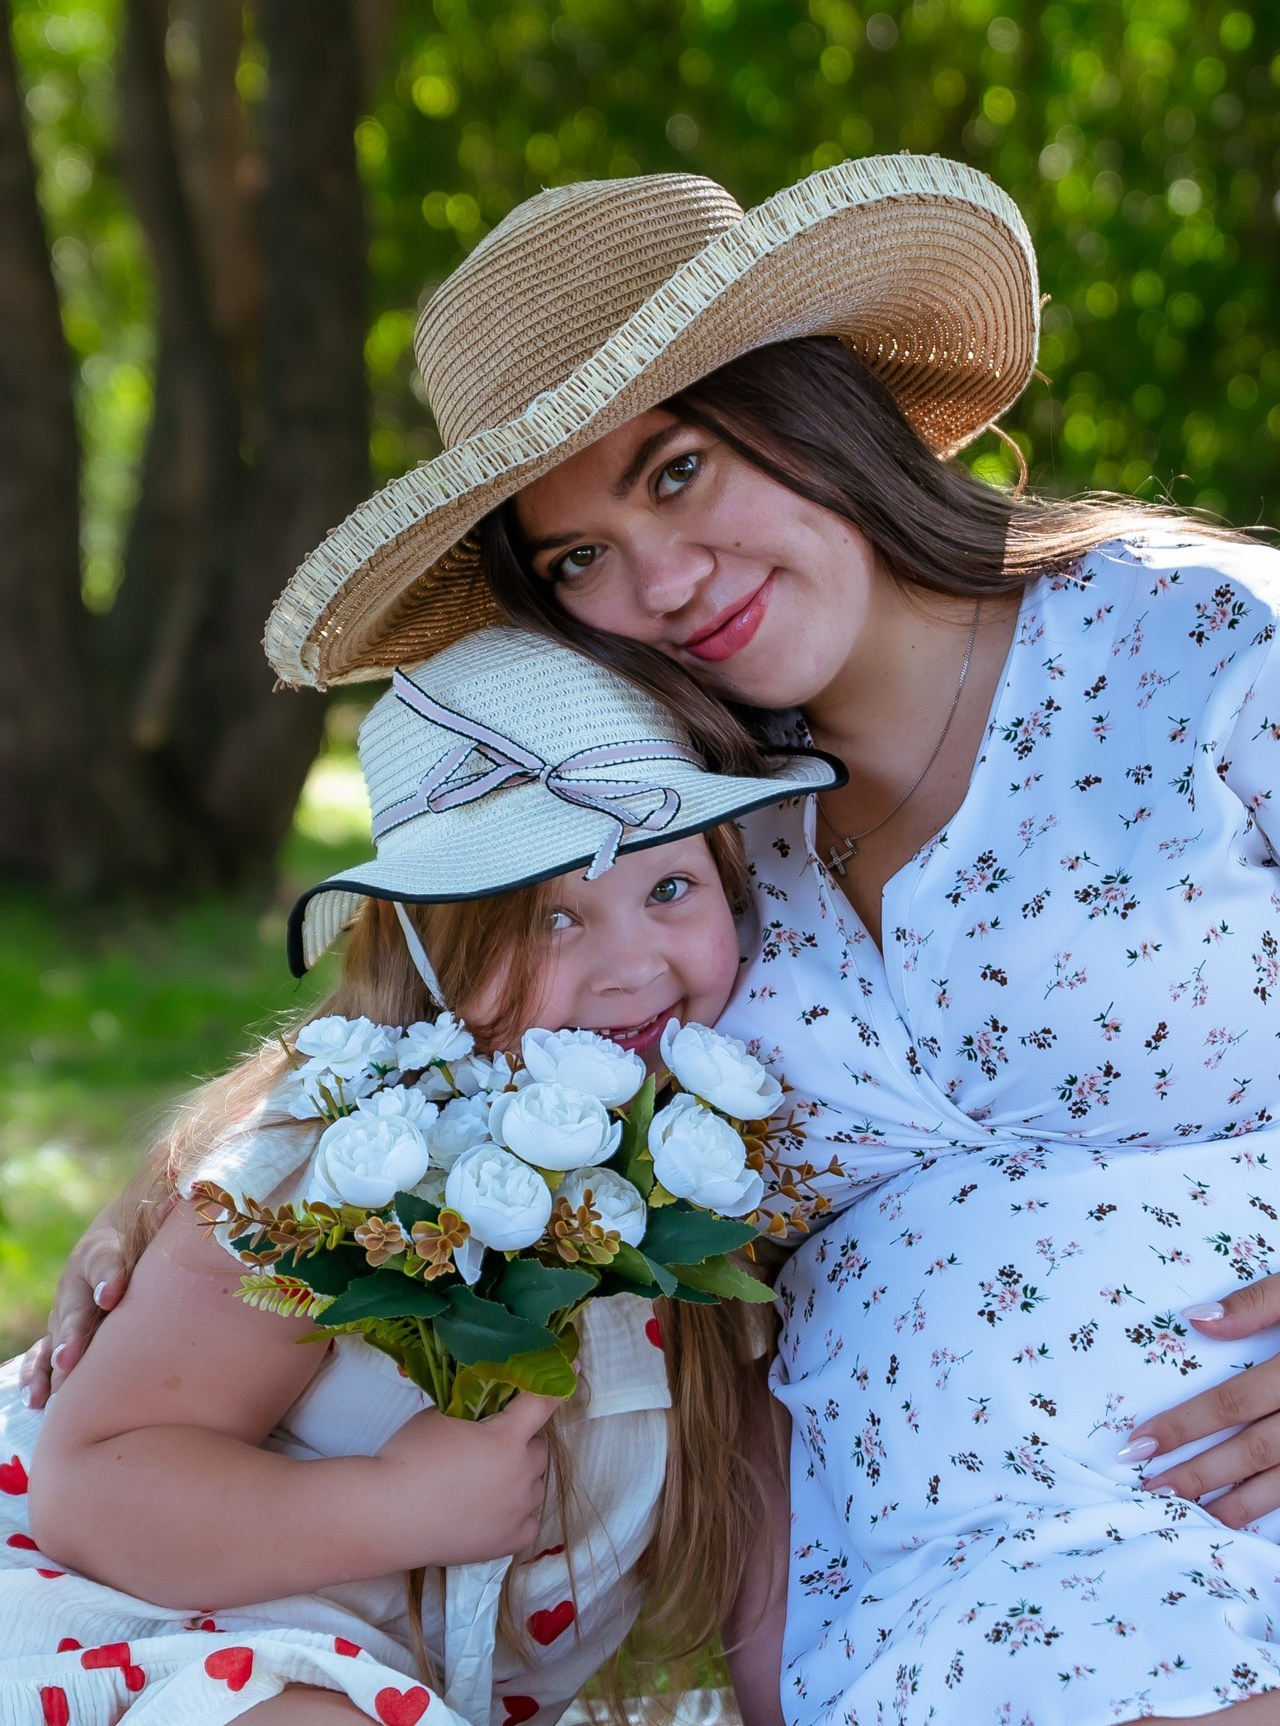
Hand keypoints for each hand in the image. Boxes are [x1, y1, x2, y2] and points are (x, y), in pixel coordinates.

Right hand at [17, 1197, 163, 1407]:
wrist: (119, 1234)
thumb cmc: (145, 1233)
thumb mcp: (156, 1221)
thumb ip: (167, 1216)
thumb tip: (184, 1198)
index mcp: (102, 1248)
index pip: (105, 1261)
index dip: (109, 1276)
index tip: (114, 1293)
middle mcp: (77, 1281)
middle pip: (75, 1308)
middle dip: (74, 1332)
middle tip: (74, 1355)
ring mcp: (65, 1309)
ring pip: (55, 1336)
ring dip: (54, 1361)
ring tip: (55, 1388)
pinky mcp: (61, 1332)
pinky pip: (42, 1354)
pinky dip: (36, 1375)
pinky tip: (36, 1401)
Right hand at [373, 1392, 558, 1565]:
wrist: (387, 1515)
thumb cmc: (409, 1458)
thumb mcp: (440, 1416)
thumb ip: (473, 1411)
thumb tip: (485, 1412)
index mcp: (507, 1439)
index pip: (542, 1404)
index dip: (557, 1384)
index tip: (572, 1370)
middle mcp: (521, 1474)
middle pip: (538, 1449)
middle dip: (520, 1443)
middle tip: (488, 1447)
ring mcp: (518, 1511)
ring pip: (535, 1484)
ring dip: (520, 1477)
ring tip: (484, 1482)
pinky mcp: (508, 1543)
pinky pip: (529, 1521)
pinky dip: (517, 1513)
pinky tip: (493, 1510)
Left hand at [1118, 1276, 1279, 1526]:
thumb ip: (1257, 1303)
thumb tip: (1194, 1320)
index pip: (1234, 1402)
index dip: (1185, 1426)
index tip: (1138, 1444)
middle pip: (1256, 1451)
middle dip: (1200, 1475)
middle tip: (1152, 1491)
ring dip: (1242, 1505)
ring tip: (1197, 1516)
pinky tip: (1258, 1521)